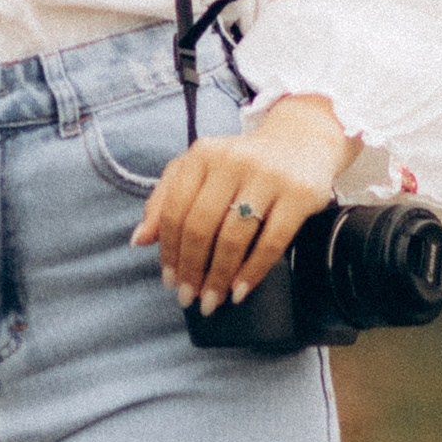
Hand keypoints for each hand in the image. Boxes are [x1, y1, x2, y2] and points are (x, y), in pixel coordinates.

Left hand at [130, 93, 350, 314]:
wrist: (302, 141)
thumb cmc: (241, 164)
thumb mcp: (199, 170)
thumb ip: (165, 200)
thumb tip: (138, 240)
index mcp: (203, 154)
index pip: (174, 210)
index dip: (168, 251)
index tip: (169, 281)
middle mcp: (233, 160)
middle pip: (201, 227)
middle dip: (191, 269)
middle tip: (188, 298)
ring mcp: (268, 176)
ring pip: (233, 238)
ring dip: (219, 277)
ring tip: (212, 300)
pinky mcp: (299, 194)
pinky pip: (271, 242)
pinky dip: (252, 271)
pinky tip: (240, 290)